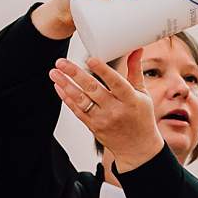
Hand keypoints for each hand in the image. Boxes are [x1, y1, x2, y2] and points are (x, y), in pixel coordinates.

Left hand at [49, 54, 163, 172]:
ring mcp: (103, 120)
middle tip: (61, 62)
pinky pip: (77, 111)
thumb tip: (136, 50)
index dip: (103, 71)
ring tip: (54, 73)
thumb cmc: (141, 118)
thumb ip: (135, 71)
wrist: (137, 148)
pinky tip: (59, 87)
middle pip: (93, 90)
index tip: (91, 59)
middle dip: (75, 74)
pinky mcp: (93, 127)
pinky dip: (66, 98)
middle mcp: (116, 110)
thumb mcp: (142, 94)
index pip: (116, 82)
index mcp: (130, 100)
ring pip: (81, 100)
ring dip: (65, 85)